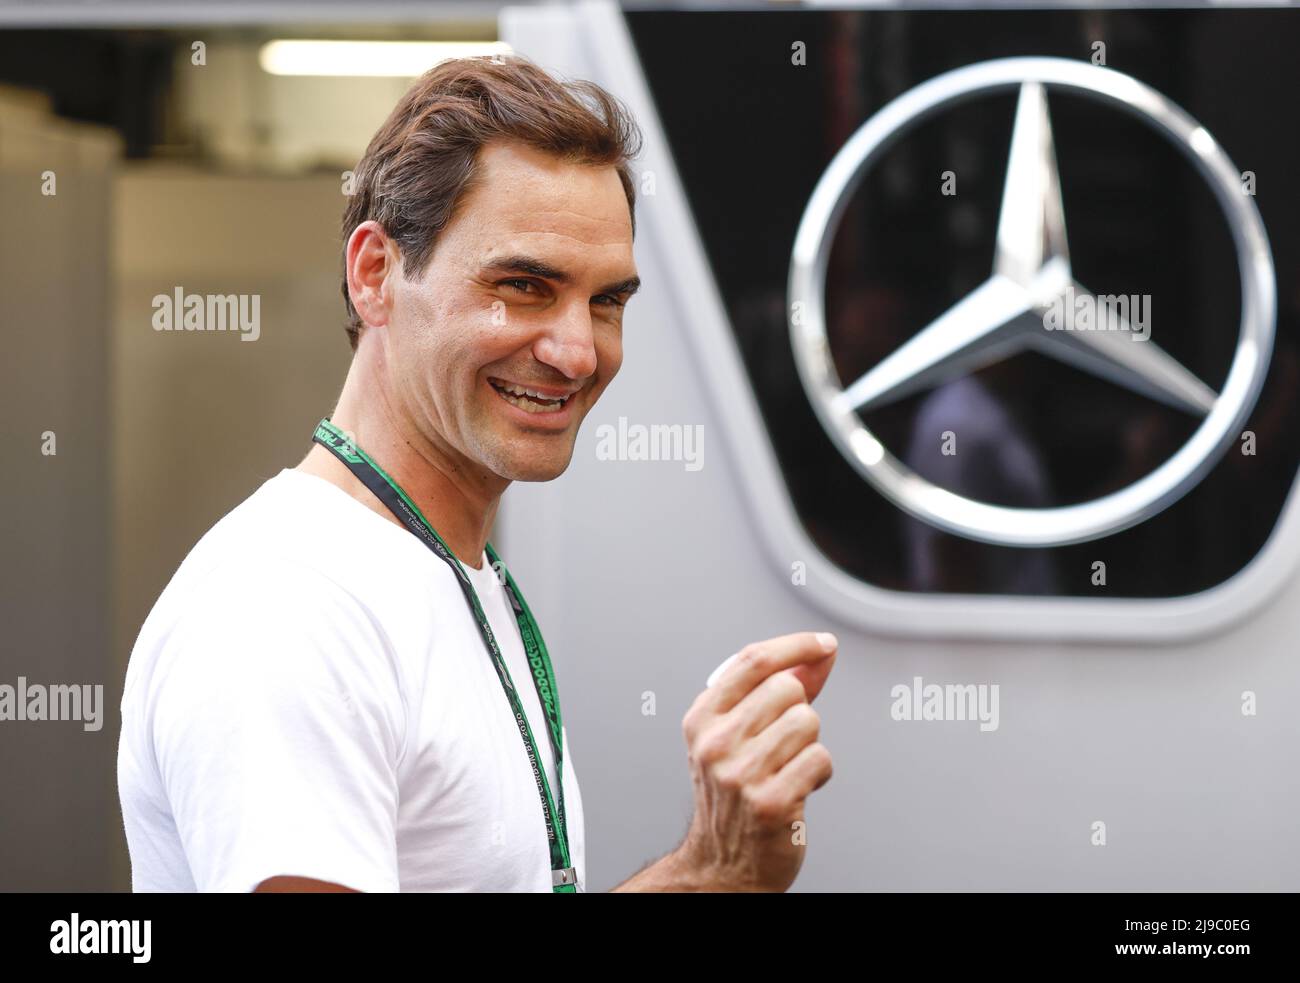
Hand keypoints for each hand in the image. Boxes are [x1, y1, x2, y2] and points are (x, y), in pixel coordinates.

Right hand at [676, 631, 836, 890]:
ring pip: (807, 722)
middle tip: (784, 742)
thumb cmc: (734, 794)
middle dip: (799, 711)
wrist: (723, 865)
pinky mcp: (771, 802)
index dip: (795, 645)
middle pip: (787, 689)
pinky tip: (798, 787)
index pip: (752, 661)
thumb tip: (818, 654)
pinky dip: (819, 772)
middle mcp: (715, 743)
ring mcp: (740, 773)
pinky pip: (820, 758)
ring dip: (809, 744)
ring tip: (788, 767)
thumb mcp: (737, 734)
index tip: (822, 644)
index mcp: (702, 719)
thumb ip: (777, 689)